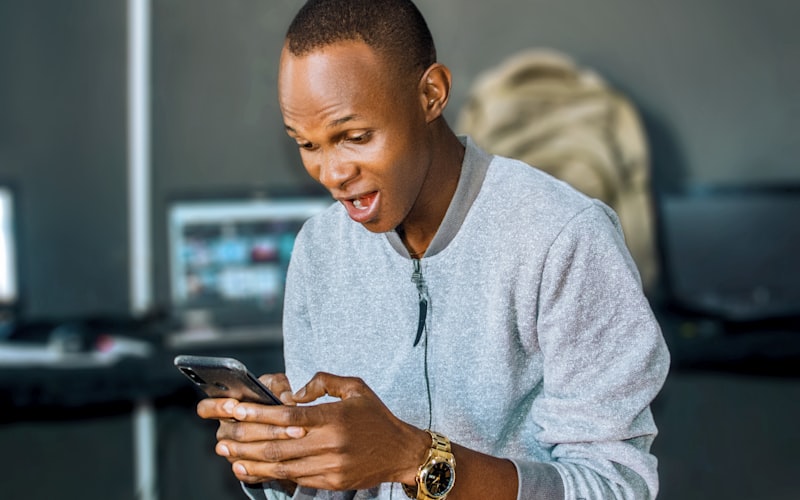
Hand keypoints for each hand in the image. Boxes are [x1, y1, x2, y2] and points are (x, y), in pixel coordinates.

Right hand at [196, 373, 300, 484]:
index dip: (217, 407)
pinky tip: (284, 458)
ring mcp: (232, 451)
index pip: (206, 409)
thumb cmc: (274, 400)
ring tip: (295, 434)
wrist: (286, 426)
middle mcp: (226, 430)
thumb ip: (278, 386)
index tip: (234, 405)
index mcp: (226, 408)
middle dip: (265, 427)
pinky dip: (268, 465)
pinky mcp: (243, 469)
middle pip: (235, 432)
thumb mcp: (276, 385)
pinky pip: (250, 471)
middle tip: (288, 422)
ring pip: (244, 451)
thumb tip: (285, 399)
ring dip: (272, 443)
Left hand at [210, 372, 429, 490]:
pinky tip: (251, 469)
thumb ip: (324, 382)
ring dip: (251, 460)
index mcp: (334, 417)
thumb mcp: (356, 388)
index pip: (288, 417)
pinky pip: (294, 479)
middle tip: (222, 435)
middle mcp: (331, 444)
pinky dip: (268, 475)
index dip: (258, 414)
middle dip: (245, 440)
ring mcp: (330, 466)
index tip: (236, 410)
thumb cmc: (376, 417)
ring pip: (281, 466)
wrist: (402, 452)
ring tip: (228, 454)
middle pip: (278, 444)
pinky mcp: (331, 482)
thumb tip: (295, 392)